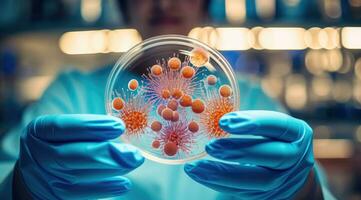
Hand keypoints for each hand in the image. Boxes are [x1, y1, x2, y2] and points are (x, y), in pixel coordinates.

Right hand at [16, 114, 143, 198]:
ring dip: (111, 169)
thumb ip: (86, 129)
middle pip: (72, 155)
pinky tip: (124, 183)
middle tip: (134, 152)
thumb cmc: (59, 145)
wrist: (36, 175)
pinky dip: (104, 188)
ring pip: (78, 176)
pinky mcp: (55, 196)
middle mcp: (39, 156)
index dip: (91, 126)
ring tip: (134, 161)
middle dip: (107, 153)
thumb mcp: (63, 131)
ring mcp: (46, 179)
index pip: (63, 127)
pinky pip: (81, 195)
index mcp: (38, 131)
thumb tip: (121, 129)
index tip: (119, 126)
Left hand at [185, 111, 313, 198]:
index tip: (224, 122)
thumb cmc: (272, 140)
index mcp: (296, 133)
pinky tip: (199, 174)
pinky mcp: (268, 195)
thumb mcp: (270, 128)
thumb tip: (208, 111)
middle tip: (210, 146)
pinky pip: (243, 192)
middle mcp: (296, 158)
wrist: (291, 174)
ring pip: (257, 180)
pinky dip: (219, 183)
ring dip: (223, 173)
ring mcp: (284, 180)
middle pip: (272, 155)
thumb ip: (248, 123)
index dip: (253, 123)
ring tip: (196, 167)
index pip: (278, 126)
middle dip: (240, 151)